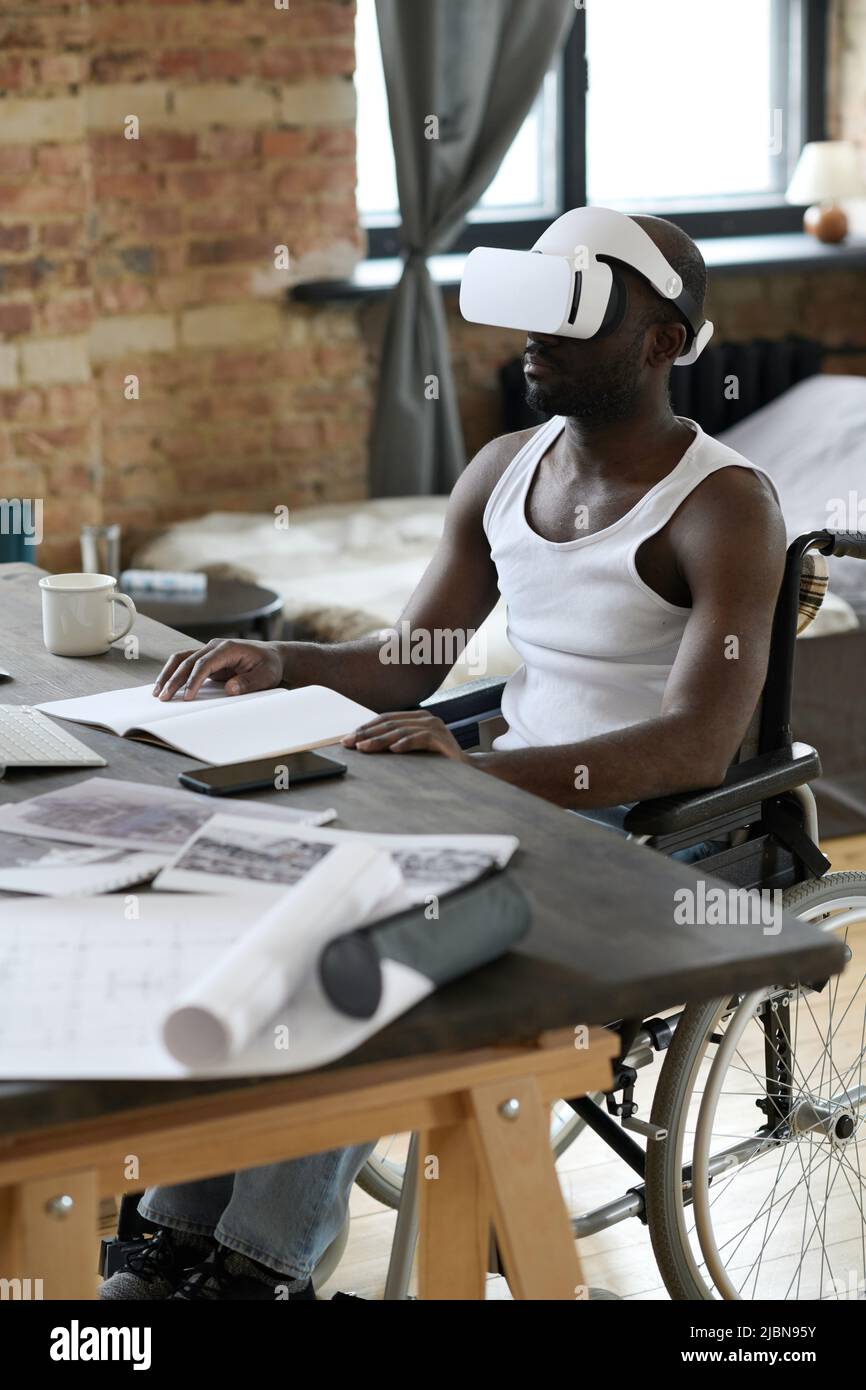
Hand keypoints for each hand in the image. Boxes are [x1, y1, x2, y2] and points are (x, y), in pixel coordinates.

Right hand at [152, 639, 283, 700]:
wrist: (272, 657)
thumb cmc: (269, 666)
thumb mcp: (266, 676)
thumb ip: (249, 682)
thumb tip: (229, 689)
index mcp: (228, 648)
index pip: (205, 663)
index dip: (194, 680)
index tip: (187, 696)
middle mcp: (215, 646)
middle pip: (188, 661)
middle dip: (174, 679)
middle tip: (163, 697)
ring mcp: (209, 651)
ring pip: (181, 659)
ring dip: (168, 675)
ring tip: (157, 692)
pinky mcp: (206, 659)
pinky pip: (185, 663)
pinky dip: (173, 673)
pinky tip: (165, 685)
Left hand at [343, 710, 468, 760]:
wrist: (468, 771)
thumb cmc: (437, 762)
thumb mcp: (414, 749)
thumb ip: (395, 743)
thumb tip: (363, 746)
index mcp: (417, 718)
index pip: (386, 719)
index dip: (365, 728)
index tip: (347, 739)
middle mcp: (426, 718)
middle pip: (390, 724)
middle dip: (366, 734)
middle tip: (349, 743)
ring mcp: (435, 726)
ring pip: (400, 730)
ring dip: (379, 740)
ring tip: (363, 748)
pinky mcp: (442, 739)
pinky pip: (420, 738)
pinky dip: (405, 743)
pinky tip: (393, 749)